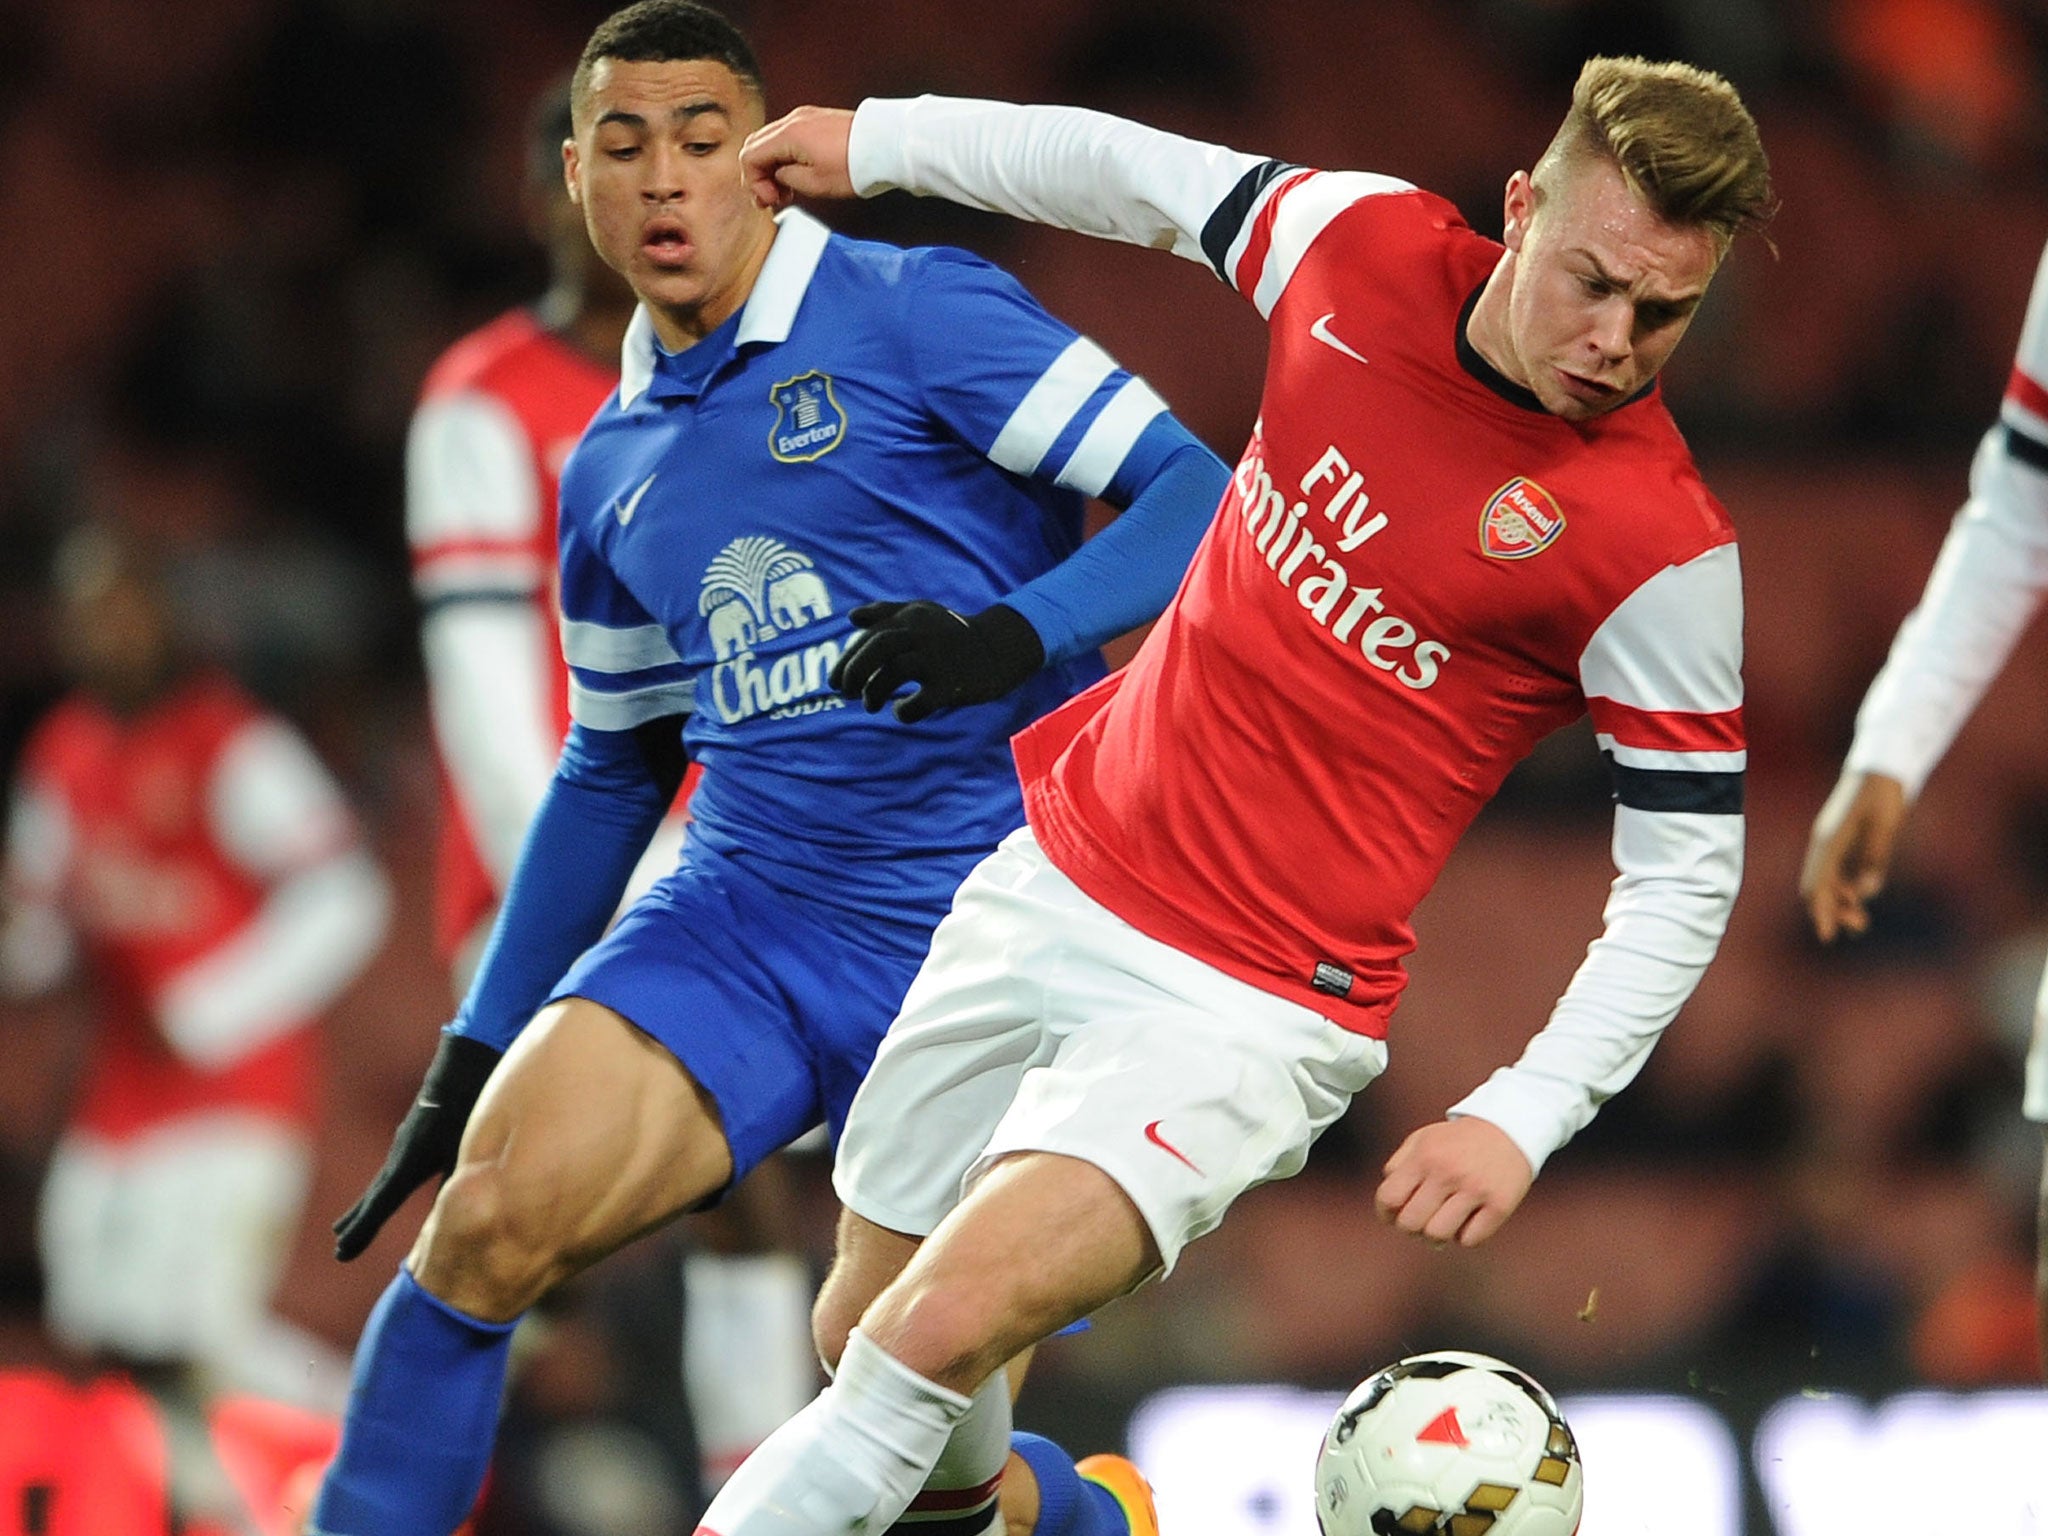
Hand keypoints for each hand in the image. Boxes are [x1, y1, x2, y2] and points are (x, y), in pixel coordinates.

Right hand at [332, 1033, 501, 1260]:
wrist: (469, 1056)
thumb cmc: (474, 1100)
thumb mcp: (470, 1144)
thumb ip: (464, 1180)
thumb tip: (463, 1212)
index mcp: (410, 1161)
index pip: (380, 1205)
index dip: (362, 1230)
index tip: (340, 1254)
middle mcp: (401, 1153)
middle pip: (373, 1197)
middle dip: (357, 1223)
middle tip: (339, 1248)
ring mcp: (407, 1142)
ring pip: (381, 1183)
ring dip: (364, 1207)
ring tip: (344, 1227)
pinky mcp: (418, 1134)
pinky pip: (394, 1170)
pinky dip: (381, 1188)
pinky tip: (383, 1190)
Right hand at [740, 105, 857, 209]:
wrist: (886, 146)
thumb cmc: (856, 164)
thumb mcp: (814, 183)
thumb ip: (786, 179)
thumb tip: (777, 177)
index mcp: (788, 134)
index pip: (749, 156)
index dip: (754, 183)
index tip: (768, 201)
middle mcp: (793, 120)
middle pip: (756, 145)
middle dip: (759, 174)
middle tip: (771, 198)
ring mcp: (806, 117)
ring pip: (772, 141)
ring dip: (772, 166)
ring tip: (787, 190)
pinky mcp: (817, 120)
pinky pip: (789, 137)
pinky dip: (786, 156)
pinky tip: (798, 174)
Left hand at [829, 601, 1044, 722]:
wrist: (996, 649)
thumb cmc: (951, 633)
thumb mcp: (920, 613)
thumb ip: (885, 612)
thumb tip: (851, 617)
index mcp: (911, 618)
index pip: (870, 636)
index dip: (847, 659)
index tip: (834, 682)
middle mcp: (922, 635)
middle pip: (879, 647)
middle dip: (855, 670)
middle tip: (845, 693)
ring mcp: (938, 660)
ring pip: (896, 672)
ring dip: (875, 692)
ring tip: (870, 705)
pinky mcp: (951, 685)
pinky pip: (921, 701)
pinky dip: (905, 711)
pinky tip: (901, 711)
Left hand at [1375, 1117, 1533, 1247]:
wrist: (1510, 1127)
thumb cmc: (1459, 1140)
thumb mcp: (1423, 1139)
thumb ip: (1398, 1165)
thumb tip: (1387, 1201)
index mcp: (1424, 1156)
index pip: (1389, 1198)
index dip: (1385, 1214)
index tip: (1393, 1216)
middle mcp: (1448, 1173)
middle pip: (1410, 1223)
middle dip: (1411, 1229)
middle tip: (1421, 1222)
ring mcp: (1475, 1189)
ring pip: (1438, 1236)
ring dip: (1437, 1237)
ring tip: (1443, 1225)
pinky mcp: (1500, 1204)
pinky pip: (1470, 1240)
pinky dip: (1466, 1236)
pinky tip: (1468, 1221)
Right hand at [1800, 770, 1908, 941]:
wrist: (1883, 766)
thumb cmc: (1884, 794)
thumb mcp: (1885, 827)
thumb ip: (1874, 859)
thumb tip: (1866, 892)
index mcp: (1829, 841)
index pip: (1818, 885)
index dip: (1822, 912)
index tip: (1828, 936)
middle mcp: (1824, 844)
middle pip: (1818, 886)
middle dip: (1832, 910)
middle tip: (1860, 926)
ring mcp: (1831, 841)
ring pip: (1826, 880)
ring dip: (1839, 900)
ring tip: (1862, 919)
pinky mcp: (1842, 839)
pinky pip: (1835, 870)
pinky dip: (1843, 887)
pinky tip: (1857, 895)